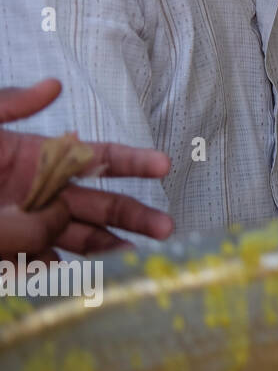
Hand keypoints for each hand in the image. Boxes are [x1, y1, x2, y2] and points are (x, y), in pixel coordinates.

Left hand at [0, 78, 173, 258]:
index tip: (165, 165)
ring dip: (106, 251)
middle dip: (134, 215)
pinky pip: (39, 267)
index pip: (96, 157)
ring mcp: (21, 225)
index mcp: (35, 156)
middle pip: (96, 204)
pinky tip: (87, 284)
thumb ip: (8, 107)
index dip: (132, 161)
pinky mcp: (3, 254)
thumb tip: (55, 87)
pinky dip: (64, 275)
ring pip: (75, 240)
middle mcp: (36, 193)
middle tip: (168, 229)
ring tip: (136, 262)